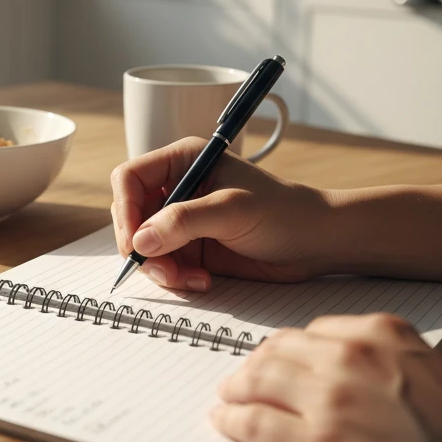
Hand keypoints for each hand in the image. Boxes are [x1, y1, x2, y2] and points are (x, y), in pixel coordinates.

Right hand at [110, 137, 331, 290]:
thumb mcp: (232, 210)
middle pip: (131, 216)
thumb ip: (184, 222)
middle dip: (141, 246)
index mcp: (183, 161)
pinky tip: (201, 280)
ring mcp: (181, 220)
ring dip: (159, 267)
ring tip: (187, 279)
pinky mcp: (190, 248)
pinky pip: (163, 264)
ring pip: (143, 245)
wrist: (316, 243)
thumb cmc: (283, 212)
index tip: (134, 241)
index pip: (130, 178)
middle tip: (161, 269)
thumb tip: (140, 241)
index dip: (125, 208)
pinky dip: (174, 277)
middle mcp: (177, 188)